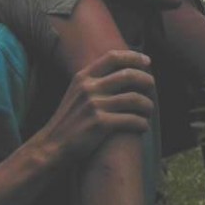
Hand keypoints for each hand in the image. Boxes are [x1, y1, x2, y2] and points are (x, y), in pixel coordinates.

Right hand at [38, 50, 154, 163]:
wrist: (52, 147)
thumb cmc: (68, 121)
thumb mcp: (75, 93)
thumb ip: (93, 81)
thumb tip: (121, 72)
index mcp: (83, 77)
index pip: (113, 57)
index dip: (133, 57)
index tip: (147, 61)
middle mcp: (89, 88)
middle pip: (128, 75)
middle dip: (146, 80)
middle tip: (152, 85)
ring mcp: (95, 106)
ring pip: (134, 99)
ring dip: (147, 105)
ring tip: (149, 110)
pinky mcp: (101, 124)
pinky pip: (132, 120)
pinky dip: (142, 123)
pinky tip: (143, 126)